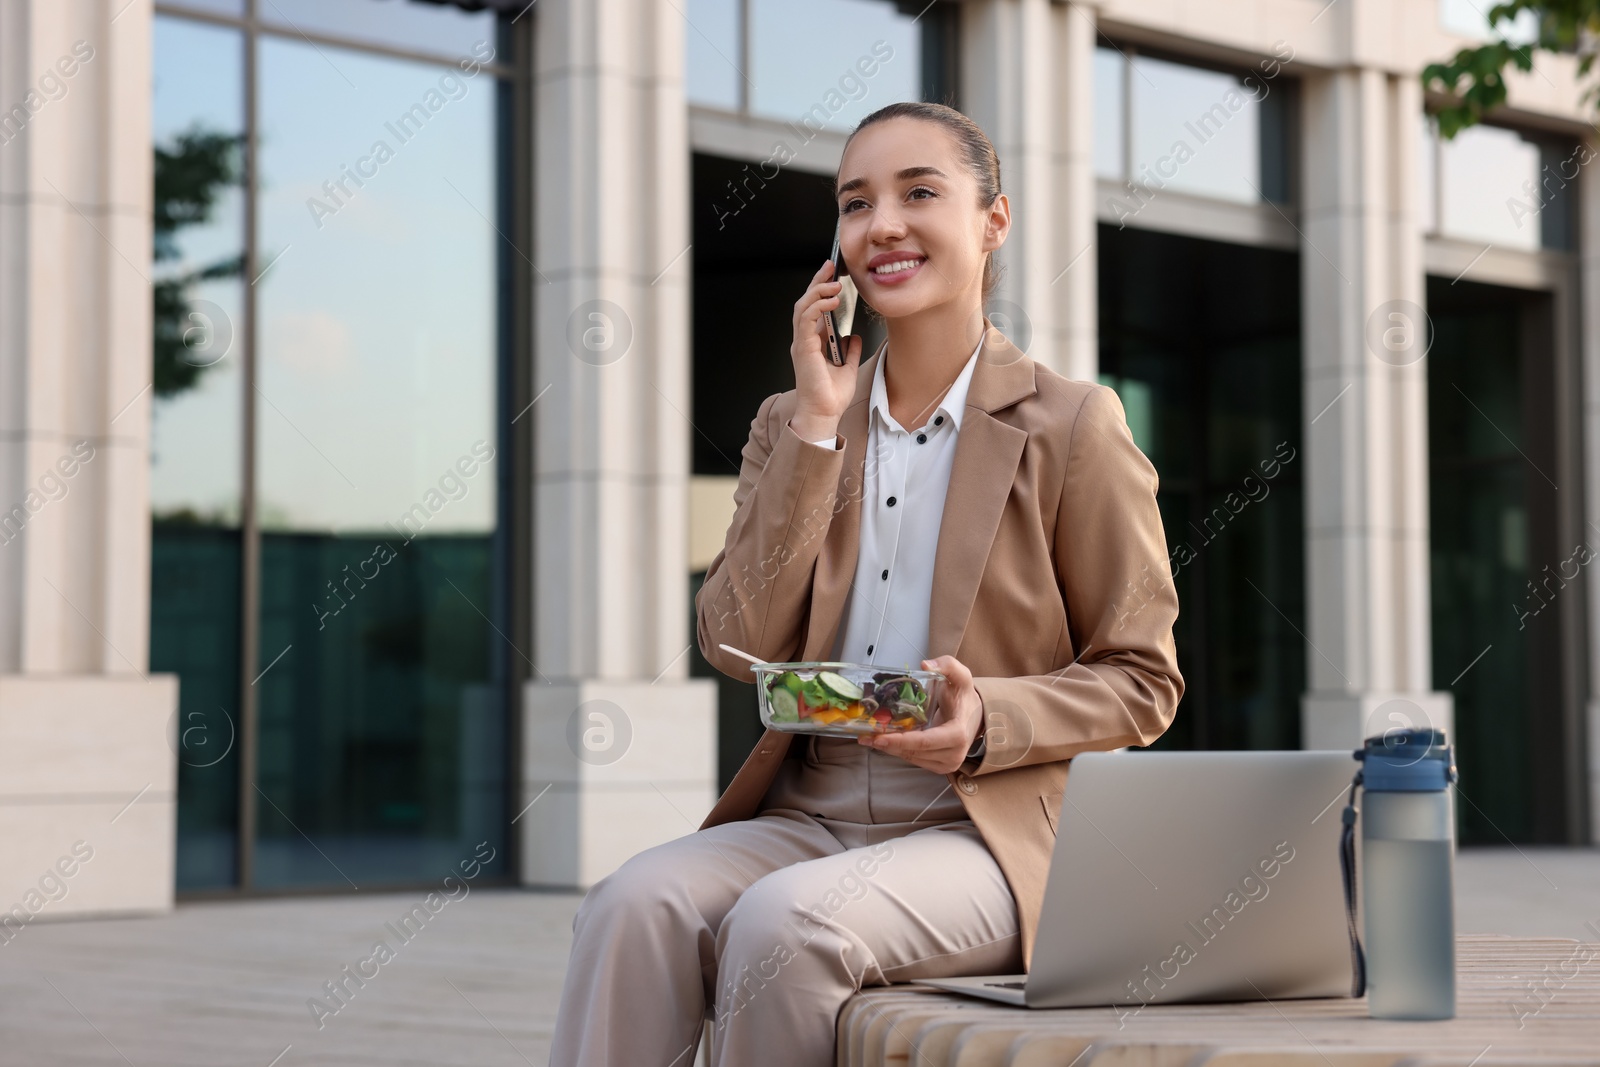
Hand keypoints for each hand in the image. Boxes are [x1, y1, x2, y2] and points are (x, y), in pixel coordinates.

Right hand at [789, 258, 862, 437]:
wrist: (824, 413)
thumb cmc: (831, 396)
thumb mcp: (848, 367)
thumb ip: (850, 350)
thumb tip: (855, 336)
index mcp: (812, 343)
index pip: (813, 309)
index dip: (821, 290)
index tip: (832, 275)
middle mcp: (804, 341)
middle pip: (805, 303)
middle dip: (817, 282)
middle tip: (830, 267)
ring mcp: (802, 343)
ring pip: (802, 307)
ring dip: (817, 292)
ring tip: (833, 284)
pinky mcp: (803, 348)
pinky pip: (806, 320)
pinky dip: (817, 307)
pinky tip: (831, 302)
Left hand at [857, 654, 982, 774]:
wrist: (975, 716)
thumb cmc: (963, 696)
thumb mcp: (960, 676)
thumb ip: (947, 665)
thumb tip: (925, 665)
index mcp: (957, 734)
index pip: (925, 742)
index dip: (900, 741)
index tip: (878, 737)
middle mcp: (953, 754)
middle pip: (914, 753)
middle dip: (888, 745)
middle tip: (864, 737)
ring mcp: (947, 764)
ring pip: (912, 759)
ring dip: (890, 750)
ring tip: (869, 738)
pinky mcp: (940, 767)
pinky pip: (915, 760)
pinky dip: (899, 751)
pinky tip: (885, 741)